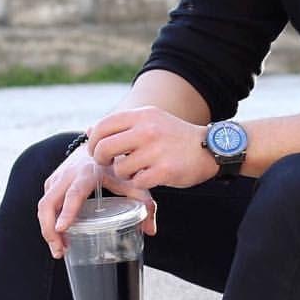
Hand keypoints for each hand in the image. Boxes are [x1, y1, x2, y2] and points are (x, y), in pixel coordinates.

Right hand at [37, 144, 155, 259]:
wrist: (98, 141)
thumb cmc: (116, 164)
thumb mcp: (131, 181)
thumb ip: (144, 203)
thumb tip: (151, 230)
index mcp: (88, 173)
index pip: (74, 194)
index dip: (67, 211)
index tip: (61, 228)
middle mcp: (68, 175)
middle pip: (48, 203)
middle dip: (49, 230)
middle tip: (60, 251)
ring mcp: (57, 178)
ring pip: (43, 206)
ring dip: (48, 230)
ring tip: (60, 250)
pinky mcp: (51, 182)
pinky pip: (45, 204)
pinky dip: (48, 222)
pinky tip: (59, 237)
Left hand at [86, 106, 217, 192]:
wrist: (209, 148)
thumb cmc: (175, 136)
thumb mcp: (151, 120)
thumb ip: (122, 125)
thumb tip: (90, 130)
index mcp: (142, 116)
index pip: (103, 126)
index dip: (93, 141)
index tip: (97, 150)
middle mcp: (148, 130)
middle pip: (104, 148)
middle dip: (101, 159)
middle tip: (108, 163)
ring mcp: (156, 151)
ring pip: (119, 168)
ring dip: (123, 174)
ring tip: (135, 170)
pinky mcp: (165, 171)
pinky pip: (137, 182)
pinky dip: (139, 183)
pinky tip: (148, 177)